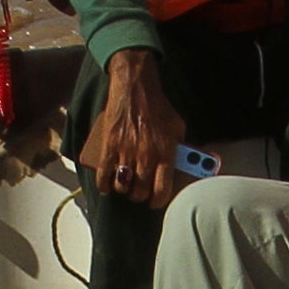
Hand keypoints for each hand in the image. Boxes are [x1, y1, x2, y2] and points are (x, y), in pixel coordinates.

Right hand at [88, 49, 187, 207]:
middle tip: (138, 191)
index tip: (154, 201)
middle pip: (139, 192)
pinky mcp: (109, 145)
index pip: (162, 190)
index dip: (157, 201)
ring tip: (124, 183)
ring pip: (122, 186)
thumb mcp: (178, 127)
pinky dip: (104, 184)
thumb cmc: (158, 106)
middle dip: (139, 195)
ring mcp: (126, 151)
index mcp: (165, 153)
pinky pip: (104, 175)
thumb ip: (180, 148)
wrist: (135, 86)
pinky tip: (106, 185)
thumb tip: (184, 165)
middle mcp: (146, 155)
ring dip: (122, 189)